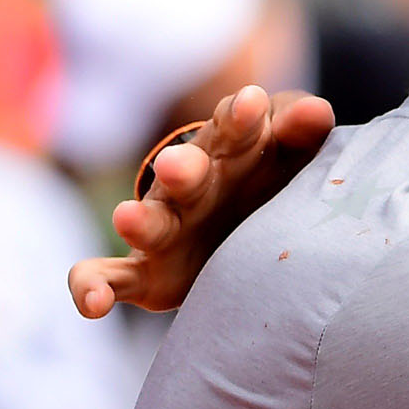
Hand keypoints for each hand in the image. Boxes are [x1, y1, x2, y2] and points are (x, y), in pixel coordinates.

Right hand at [68, 85, 334, 316]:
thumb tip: (316, 112)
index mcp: (231, 152)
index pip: (236, 129)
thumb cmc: (267, 175)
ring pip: (148, 223)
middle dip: (182, 169)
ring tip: (126, 220)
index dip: (243, 117)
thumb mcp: (290, 151)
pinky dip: (92, 288)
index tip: (252, 103)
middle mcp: (191, 188)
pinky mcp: (148, 274)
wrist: (235, 227)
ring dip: (138, 222)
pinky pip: (111, 279)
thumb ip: (300, 132)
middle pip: (185, 173)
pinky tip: (91, 304)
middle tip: (178, 166)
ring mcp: (165, 230)